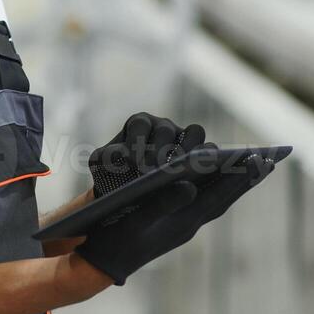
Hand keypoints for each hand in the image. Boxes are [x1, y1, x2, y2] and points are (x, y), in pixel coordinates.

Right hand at [75, 153, 275, 285]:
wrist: (102, 263)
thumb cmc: (115, 238)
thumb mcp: (135, 221)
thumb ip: (162, 204)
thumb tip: (189, 187)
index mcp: (182, 224)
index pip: (218, 198)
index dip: (238, 179)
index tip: (259, 160)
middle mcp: (187, 226)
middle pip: (223, 199)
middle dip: (246, 180)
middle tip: (270, 161)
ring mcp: (183, 226)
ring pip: (216, 201)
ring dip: (235, 184)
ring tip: (254, 168)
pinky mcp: (175, 225)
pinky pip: (205, 204)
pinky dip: (218, 190)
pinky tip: (222, 180)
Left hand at [89, 112, 206, 197]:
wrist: (128, 191)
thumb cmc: (113, 174)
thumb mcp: (103, 165)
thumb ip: (106, 158)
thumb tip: (112, 156)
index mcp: (139, 123)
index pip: (140, 125)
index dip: (137, 141)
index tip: (132, 162)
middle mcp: (163, 125)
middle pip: (167, 130)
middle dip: (160, 151)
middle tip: (154, 172)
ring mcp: (184, 136)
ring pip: (195, 133)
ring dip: (187, 152)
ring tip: (178, 175)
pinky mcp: (201, 151)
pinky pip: (210, 150)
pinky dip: (207, 160)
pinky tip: (199, 180)